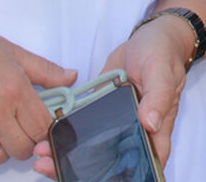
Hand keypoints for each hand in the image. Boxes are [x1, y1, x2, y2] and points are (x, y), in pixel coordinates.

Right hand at [0, 11, 74, 169]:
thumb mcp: (11, 51)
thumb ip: (44, 69)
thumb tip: (71, 77)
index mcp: (14, 90)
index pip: (43, 127)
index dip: (47, 128)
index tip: (42, 123)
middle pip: (24, 148)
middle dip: (27, 140)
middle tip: (20, 126)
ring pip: (1, 158)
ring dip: (4, 147)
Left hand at [31, 16, 195, 176]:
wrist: (147, 38)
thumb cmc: (162, 54)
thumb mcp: (161, 73)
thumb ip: (158, 97)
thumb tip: (150, 123)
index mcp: (156, 128)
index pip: (146, 161)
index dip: (125, 176)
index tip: (99, 180)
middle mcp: (134, 130)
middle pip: (112, 161)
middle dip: (83, 169)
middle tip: (53, 167)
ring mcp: (115, 121)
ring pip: (93, 147)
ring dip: (68, 154)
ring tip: (43, 155)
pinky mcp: (99, 109)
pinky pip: (82, 125)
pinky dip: (65, 133)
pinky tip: (47, 136)